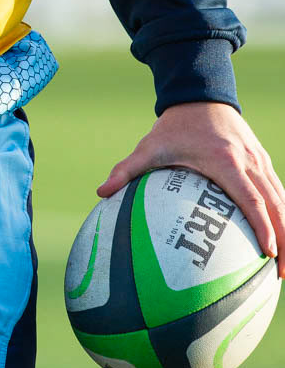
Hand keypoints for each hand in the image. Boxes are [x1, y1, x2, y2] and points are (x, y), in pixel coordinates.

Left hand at [98, 102, 284, 278]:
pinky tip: (280, 238)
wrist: (201, 94)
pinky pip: (278, 191)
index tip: (268, 252)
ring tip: (284, 263)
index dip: (262, 225)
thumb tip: (101, 192)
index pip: (251, 198)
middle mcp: (249, 162)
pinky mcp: (263, 161)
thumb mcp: (150, 146)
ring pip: (283, 199)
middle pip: (277, 205)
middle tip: (281, 273)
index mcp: (225, 161)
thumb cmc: (175, 125)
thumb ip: (127, 169)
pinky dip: (283, 215)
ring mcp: (260, 161)